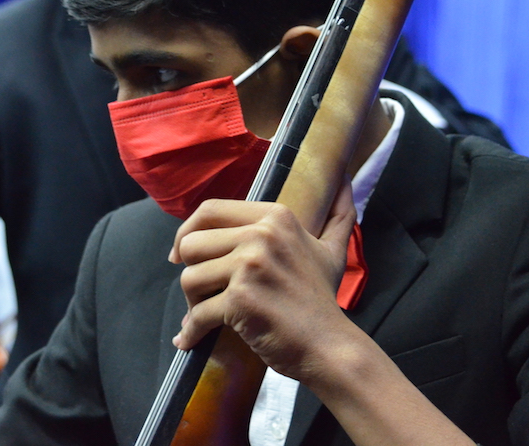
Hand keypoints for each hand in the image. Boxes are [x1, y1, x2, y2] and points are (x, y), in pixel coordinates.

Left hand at [169, 181, 356, 382]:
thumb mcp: (331, 250)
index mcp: (275, 217)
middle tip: (201, 292)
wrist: (329, 346)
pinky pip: (198, 313)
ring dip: (192, 302)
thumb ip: (337, 215)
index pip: (210, 209)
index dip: (188, 231)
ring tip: (205, 315)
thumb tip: (346, 181)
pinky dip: (191, 331)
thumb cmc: (322, 301)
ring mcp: (250, 266)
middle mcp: (262, 235)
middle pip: (193, 243)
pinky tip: (191, 339)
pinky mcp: (240, 299)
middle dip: (190, 270)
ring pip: (190, 277)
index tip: (182, 253)